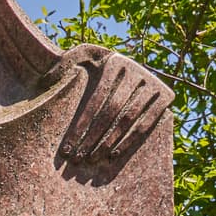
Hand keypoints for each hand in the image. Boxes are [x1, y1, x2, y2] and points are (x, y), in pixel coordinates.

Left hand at [55, 44, 171, 167]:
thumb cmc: (98, 65)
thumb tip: (49, 77)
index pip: (95, 100)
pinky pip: (146, 124)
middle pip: (111, 111)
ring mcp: (154, 84)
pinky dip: (130, 141)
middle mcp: (137, 72)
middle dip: (92, 137)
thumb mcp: (83, 57)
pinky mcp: (166, 97)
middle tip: (78, 159)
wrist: (132, 67)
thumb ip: (66, 62)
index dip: (80, 126)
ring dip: (109, 142)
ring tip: (92, 159)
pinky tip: (113, 155)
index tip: (66, 148)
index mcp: (115, 63)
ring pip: (128, 119)